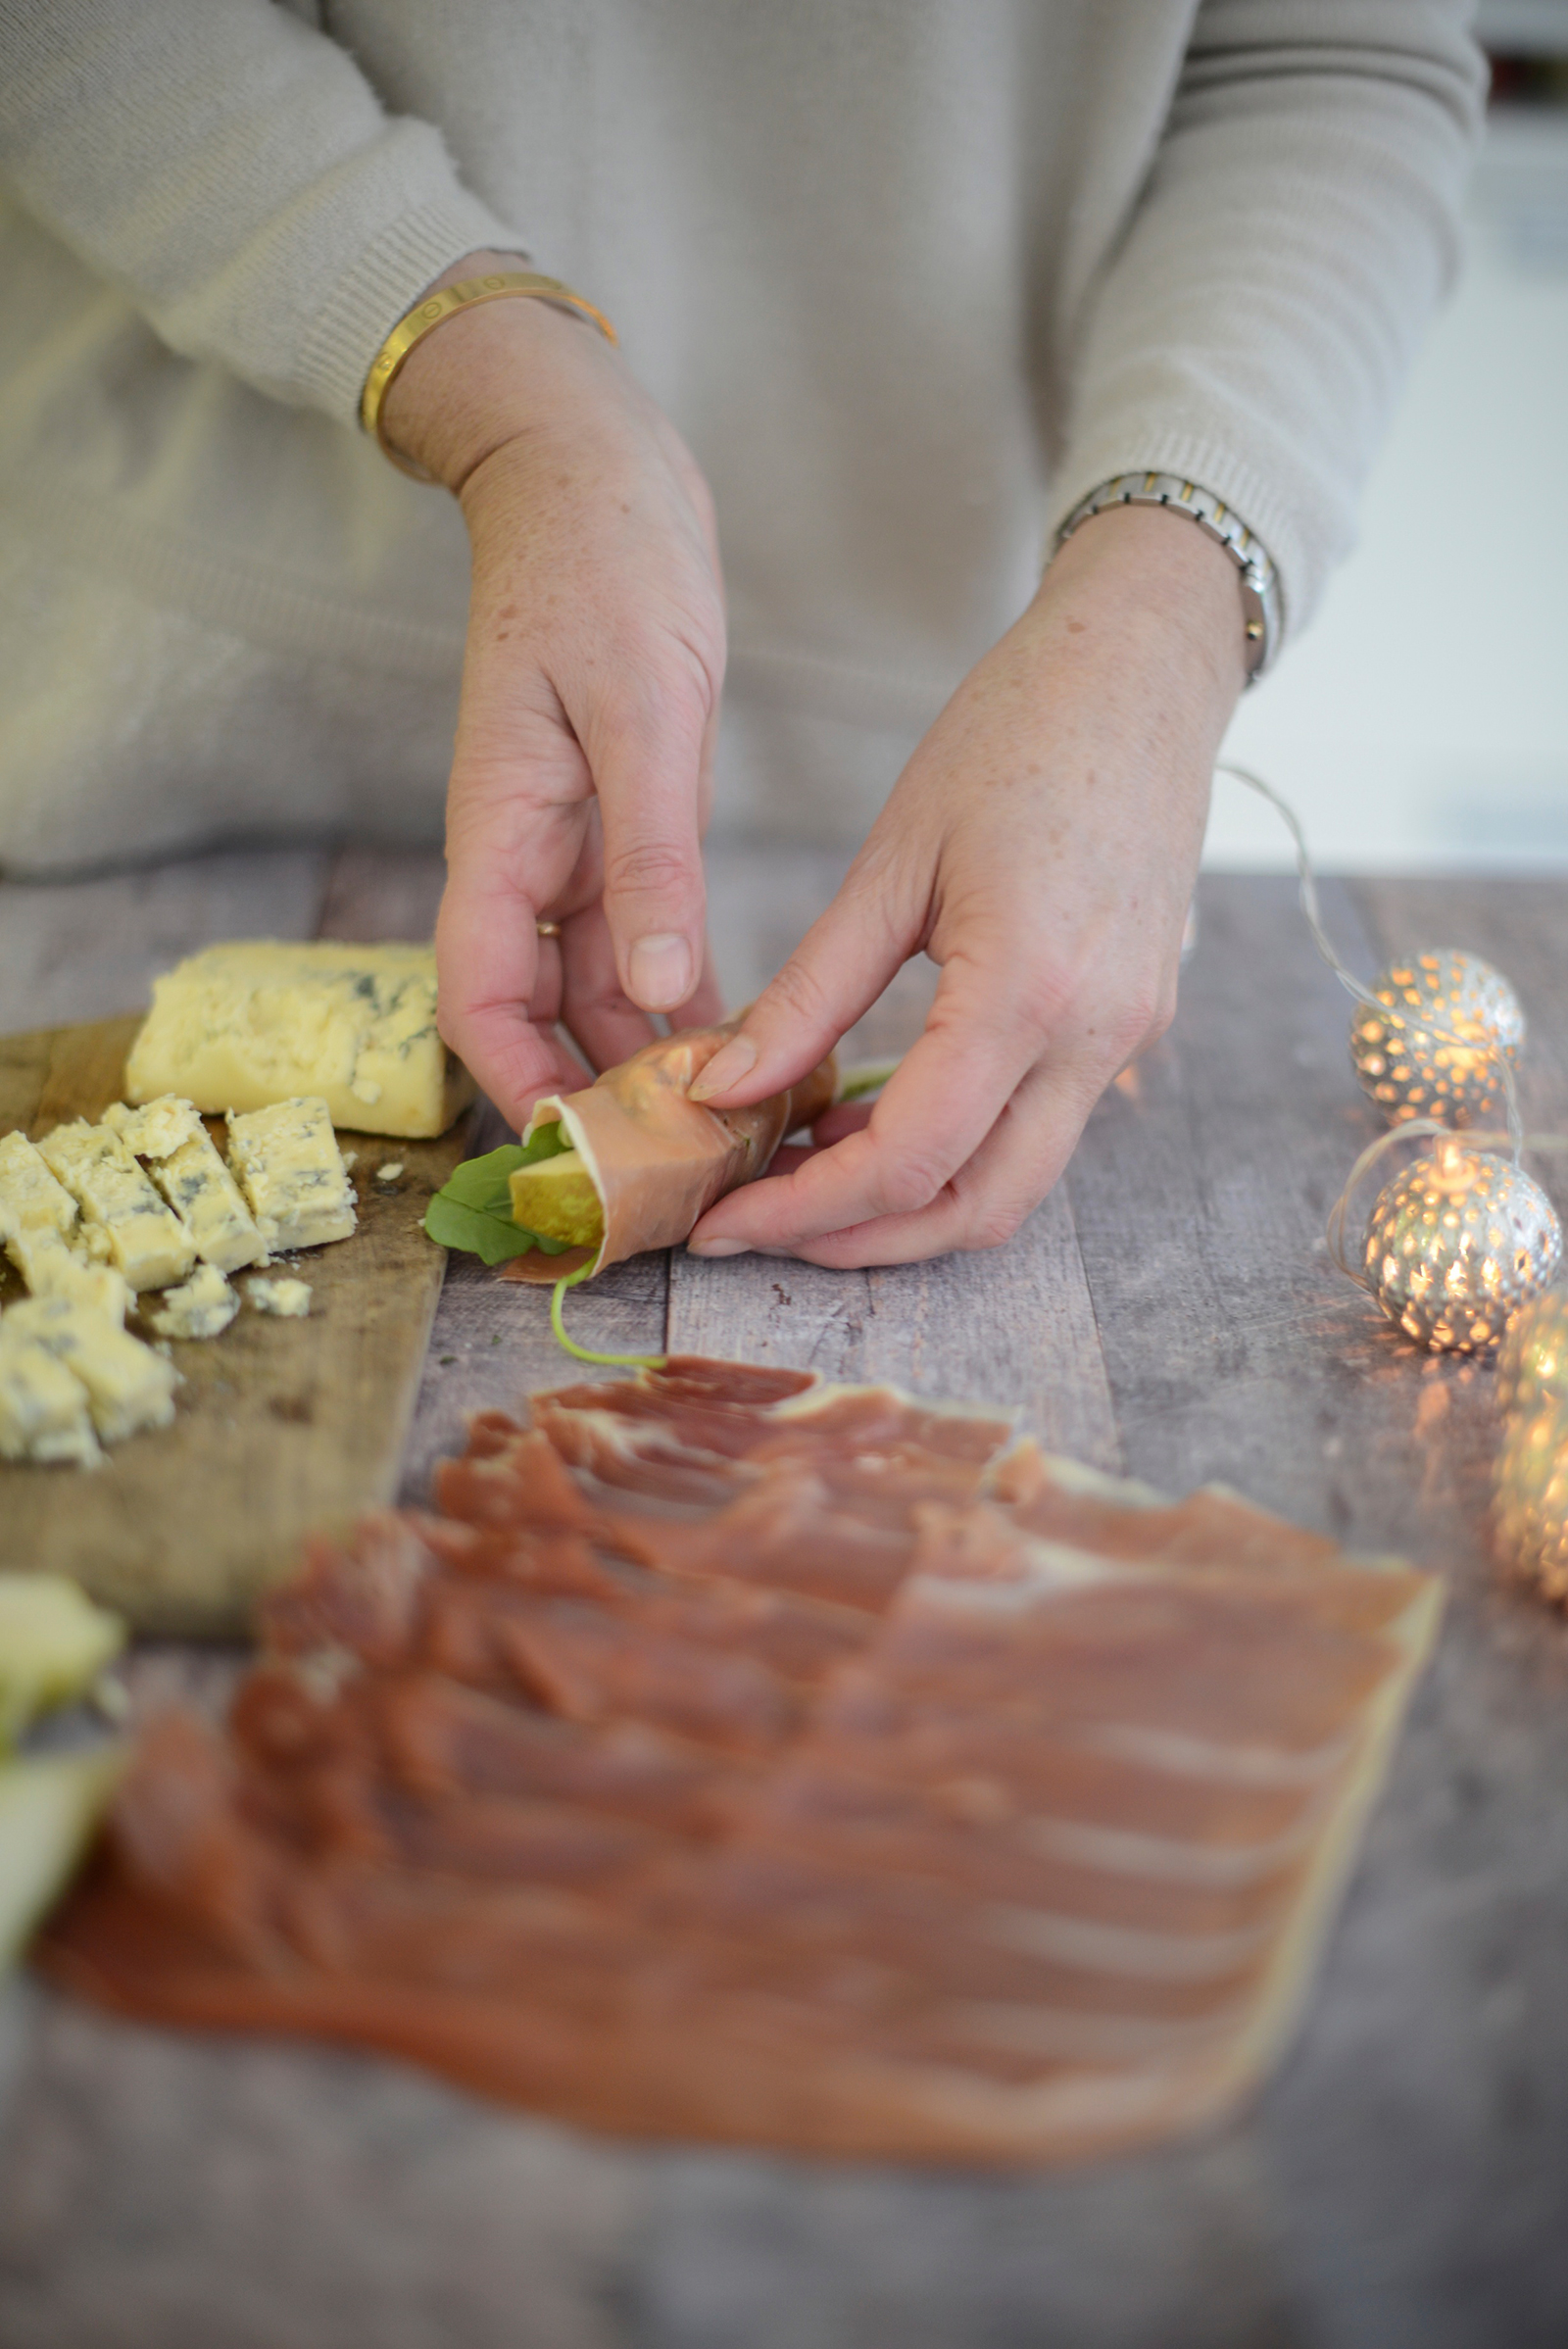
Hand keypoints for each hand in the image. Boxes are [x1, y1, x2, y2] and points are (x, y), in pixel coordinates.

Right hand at [384, 254, 726, 1124]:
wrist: (592, 470)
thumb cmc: (604, 567)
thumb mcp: (642, 710)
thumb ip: (649, 855)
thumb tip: (654, 990)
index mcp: (499, 834)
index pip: (476, 996)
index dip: (513, 1084)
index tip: (577, 1157)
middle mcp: (525, 859)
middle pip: (534, 1015)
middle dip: (591, 1096)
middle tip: (675, 1170)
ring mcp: (570, 849)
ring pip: (591, 991)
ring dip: (645, 1059)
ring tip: (725, 1126)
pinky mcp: (617, 831)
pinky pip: (635, 944)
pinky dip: (679, 1000)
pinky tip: (743, 1044)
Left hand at [684, 504, 1248, 1266]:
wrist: (1143, 668)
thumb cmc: (1014, 732)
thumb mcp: (891, 862)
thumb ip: (807, 992)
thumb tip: (720, 1089)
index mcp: (1027, 988)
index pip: (909, 1159)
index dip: (805, 1209)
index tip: (720, 1217)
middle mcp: (1095, 1037)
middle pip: (975, 1212)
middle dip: (859, 1241)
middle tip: (755, 1222)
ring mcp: (1126, 1038)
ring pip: (1015, 1188)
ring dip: (908, 1208)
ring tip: (803, 1170)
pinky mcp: (1130, 1025)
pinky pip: (1039, 1129)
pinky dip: (954, 1152)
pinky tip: (873, 1115)